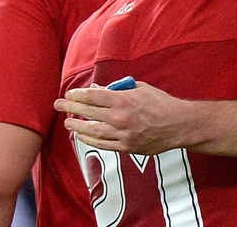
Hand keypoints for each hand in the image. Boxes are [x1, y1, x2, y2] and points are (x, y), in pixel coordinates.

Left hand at [54, 81, 195, 154]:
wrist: (179, 125)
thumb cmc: (161, 103)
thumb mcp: (141, 89)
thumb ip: (118, 89)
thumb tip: (96, 90)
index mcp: (124, 100)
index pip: (93, 97)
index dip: (78, 95)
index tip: (69, 94)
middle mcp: (120, 118)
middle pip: (89, 113)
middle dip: (71, 108)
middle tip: (58, 105)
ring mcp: (123, 134)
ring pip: (93, 131)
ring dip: (77, 126)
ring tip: (68, 122)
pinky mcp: (127, 147)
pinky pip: (103, 144)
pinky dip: (90, 140)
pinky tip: (82, 135)